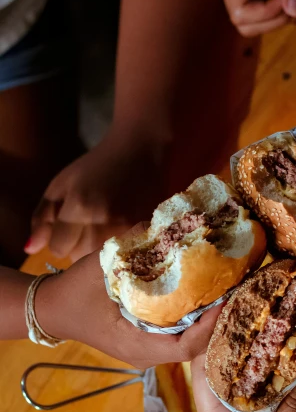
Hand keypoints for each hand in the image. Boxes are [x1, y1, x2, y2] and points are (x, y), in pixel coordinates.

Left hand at [26, 133, 168, 261]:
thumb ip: (42, 217)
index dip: (60, 240)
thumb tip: (30, 249)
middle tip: (88, 227)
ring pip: (102, 261)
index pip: (58, 248)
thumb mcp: (61, 185)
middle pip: (80, 258)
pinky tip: (123, 231)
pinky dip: (120, 249)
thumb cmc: (96, 166)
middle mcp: (105, 221)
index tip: (68, 228)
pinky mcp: (149, 231)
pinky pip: (125, 255)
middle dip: (78, 246)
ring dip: (98, 250)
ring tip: (105, 229)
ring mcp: (130, 228)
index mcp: (80, 207)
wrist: (141, 150)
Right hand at [36, 249, 220, 366]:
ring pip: (188, 341)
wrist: (52, 309)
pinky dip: (192, 318)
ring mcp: (147, 352)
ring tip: (224, 289)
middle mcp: (146, 355)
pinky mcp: (147, 343)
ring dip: (207, 319)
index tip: (225, 299)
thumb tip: (166, 224)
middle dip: (216, 320)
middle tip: (234, 289)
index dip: (210, 325)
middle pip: (194, 346)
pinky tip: (203, 295)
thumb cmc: (74, 291)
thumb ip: (133, 247)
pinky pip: (177, 335)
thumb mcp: (101, 267)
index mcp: (137, 346)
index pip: (186, 346)